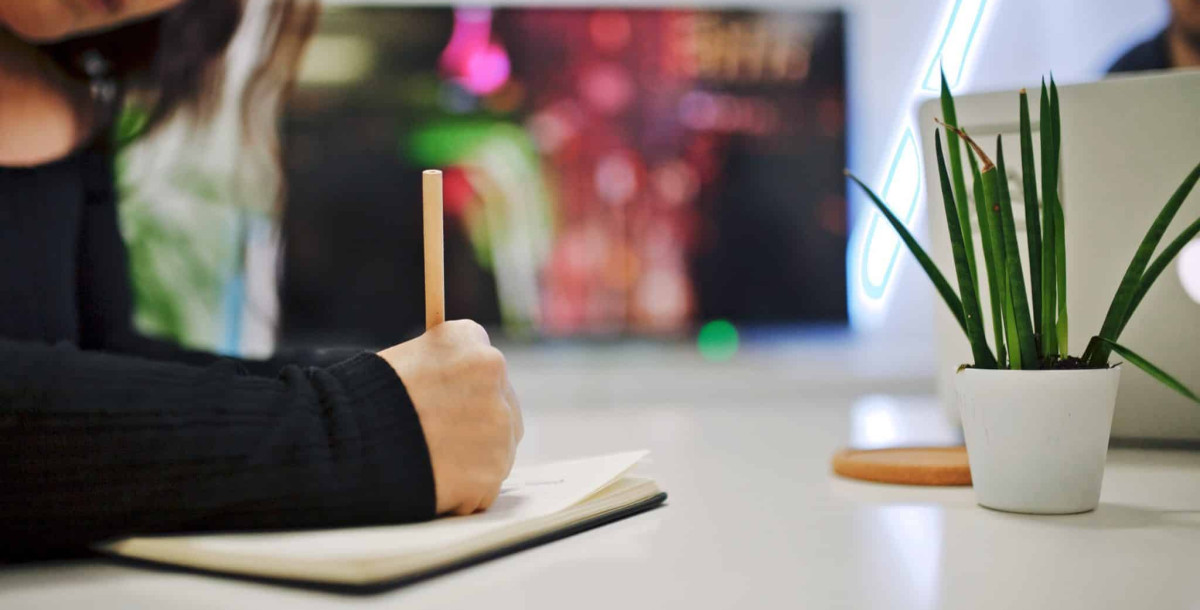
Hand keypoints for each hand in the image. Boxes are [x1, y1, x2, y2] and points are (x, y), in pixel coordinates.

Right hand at [378, 320, 522, 515]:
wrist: (350, 444)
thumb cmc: (366, 400)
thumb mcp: (407, 358)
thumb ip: (444, 368)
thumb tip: (457, 385)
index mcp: (471, 343)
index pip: (485, 366)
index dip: (464, 388)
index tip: (447, 402)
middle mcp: (495, 380)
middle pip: (501, 407)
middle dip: (476, 423)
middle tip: (439, 438)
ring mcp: (499, 428)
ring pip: (497, 448)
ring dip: (472, 458)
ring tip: (429, 461)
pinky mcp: (492, 471)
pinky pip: (486, 485)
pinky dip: (465, 490)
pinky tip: (434, 482)